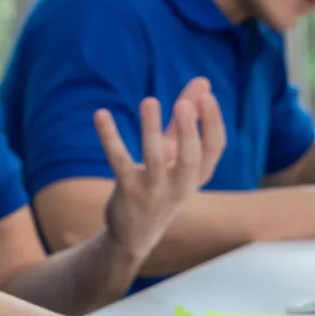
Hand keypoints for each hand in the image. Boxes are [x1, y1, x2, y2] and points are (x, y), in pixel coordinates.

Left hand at [95, 78, 225, 260]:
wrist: (135, 233)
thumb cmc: (162, 183)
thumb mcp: (176, 153)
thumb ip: (186, 118)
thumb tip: (203, 81)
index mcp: (197, 176)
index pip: (213, 149)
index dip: (212, 123)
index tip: (207, 96)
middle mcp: (180, 186)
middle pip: (191, 159)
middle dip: (189, 131)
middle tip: (185, 103)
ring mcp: (153, 191)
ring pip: (154, 159)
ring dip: (151, 130)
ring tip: (149, 101)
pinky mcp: (127, 192)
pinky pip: (118, 161)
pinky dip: (110, 137)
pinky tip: (101, 114)